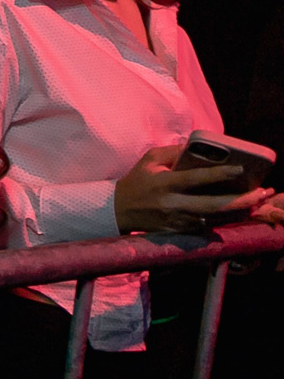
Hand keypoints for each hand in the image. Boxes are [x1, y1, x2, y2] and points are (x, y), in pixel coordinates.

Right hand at [113, 143, 273, 232]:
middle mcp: (172, 204)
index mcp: (165, 184)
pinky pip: (207, 226)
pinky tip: (239, 211)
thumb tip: (198, 146)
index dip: (219, 174)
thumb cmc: (137, 181)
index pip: (196, 179)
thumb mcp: (149, 160)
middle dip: (241, 200)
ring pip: (215, 218)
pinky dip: (225, 219)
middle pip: (213, 205)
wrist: (118, 211)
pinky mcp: (179, 232)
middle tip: (262, 193)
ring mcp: (177, 221)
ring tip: (258, 201)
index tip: (240, 169)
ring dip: (239, 211)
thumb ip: (173, 151)